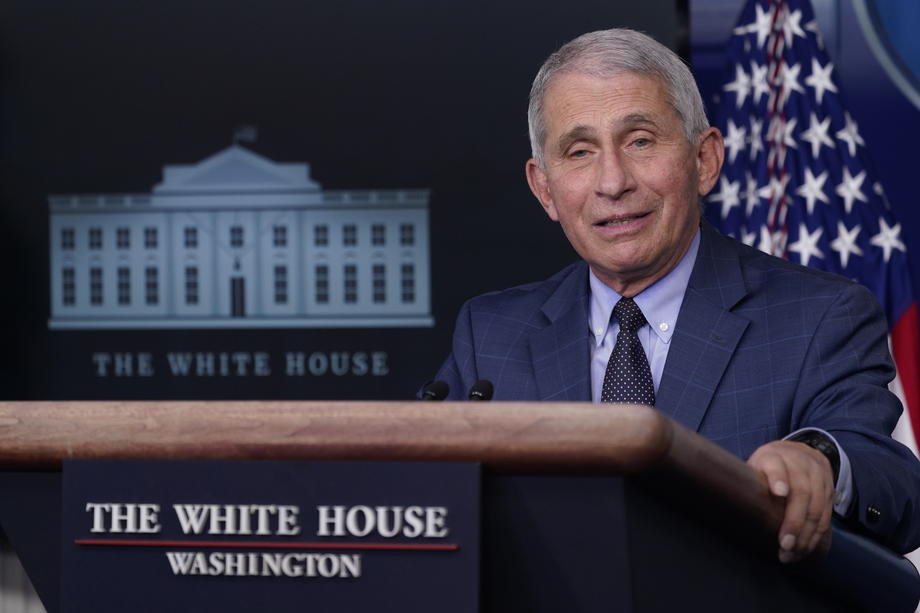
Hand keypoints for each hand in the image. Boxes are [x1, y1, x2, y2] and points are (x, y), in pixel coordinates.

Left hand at [747, 440, 834, 562]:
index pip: (776, 465)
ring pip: (817, 507)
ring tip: (793, 553)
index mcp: (774, 456)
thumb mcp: (754, 466)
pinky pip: (827, 515)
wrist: (797, 452)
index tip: (778, 492)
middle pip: (801, 492)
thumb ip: (748, 482)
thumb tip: (731, 509)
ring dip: (806, 535)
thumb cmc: (767, 467)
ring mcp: (818, 475)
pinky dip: (817, 535)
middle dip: (794, 522)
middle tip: (784, 545)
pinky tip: (806, 549)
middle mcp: (799, 463)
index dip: (777, 478)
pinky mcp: (830, 489)